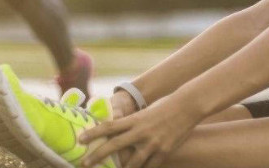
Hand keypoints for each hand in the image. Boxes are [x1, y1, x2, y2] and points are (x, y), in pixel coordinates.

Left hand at [79, 94, 199, 167]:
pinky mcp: (164, 152)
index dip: (94, 133)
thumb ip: (132, 123)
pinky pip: (149, 167)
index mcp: (135, 119)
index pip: (109, 126)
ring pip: (132, 163)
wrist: (187, 106)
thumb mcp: (145, 112)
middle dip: (97, 156)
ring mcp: (152, 143)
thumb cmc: (165, 107)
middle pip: (114, 146)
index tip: (81, 139)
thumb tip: (117, 131)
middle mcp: (141, 131)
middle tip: (84, 163)